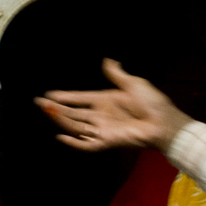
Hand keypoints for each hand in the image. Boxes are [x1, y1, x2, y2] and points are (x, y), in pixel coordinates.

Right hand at [35, 59, 192, 152]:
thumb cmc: (154, 103)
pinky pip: (88, 145)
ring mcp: (105, 129)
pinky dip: (76, 143)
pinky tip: (62, 137)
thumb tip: (109, 60)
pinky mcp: (109, 141)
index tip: (49, 94)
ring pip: (77, 127)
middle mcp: (102, 116)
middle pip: (74, 113)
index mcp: (106, 101)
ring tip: (47, 111)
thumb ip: (117, 74)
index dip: (66, 97)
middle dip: (56, 109)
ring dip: (61, 120)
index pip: (80, 99)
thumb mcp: (133, 84)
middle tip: (39, 103)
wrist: (166, 123)